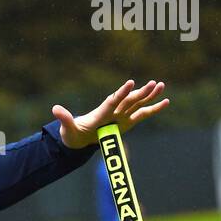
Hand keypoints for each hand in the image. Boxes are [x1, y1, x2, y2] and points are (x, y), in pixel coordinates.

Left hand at [53, 79, 168, 149]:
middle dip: (141, 93)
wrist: (79, 137)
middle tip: (154, 83)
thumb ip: (64, 119)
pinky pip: (142, 115)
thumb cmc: (73, 133)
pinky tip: (166, 102)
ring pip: (137, 104)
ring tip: (161, 85)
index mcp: (101, 113)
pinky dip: (153, 109)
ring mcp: (121, 116)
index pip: (113, 101)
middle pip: (129, 100)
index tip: (130, 83)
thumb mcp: (67, 129)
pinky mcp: (127, 122)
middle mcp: (113, 111)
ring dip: (149, 96)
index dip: (121, 93)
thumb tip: (54, 108)